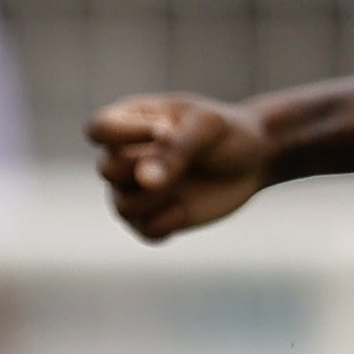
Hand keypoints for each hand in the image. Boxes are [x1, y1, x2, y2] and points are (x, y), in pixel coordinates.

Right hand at [87, 93, 274, 241]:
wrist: (255, 160)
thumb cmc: (226, 133)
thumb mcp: (207, 128)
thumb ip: (175, 149)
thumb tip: (144, 181)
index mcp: (130, 122)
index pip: (98, 129)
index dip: (121, 135)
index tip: (165, 132)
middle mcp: (125, 157)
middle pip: (106, 170)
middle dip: (141, 170)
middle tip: (178, 164)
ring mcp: (137, 190)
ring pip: (122, 206)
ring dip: (155, 201)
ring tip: (181, 190)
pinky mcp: (154, 218)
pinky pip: (144, 231)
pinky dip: (166, 224)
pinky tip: (184, 209)